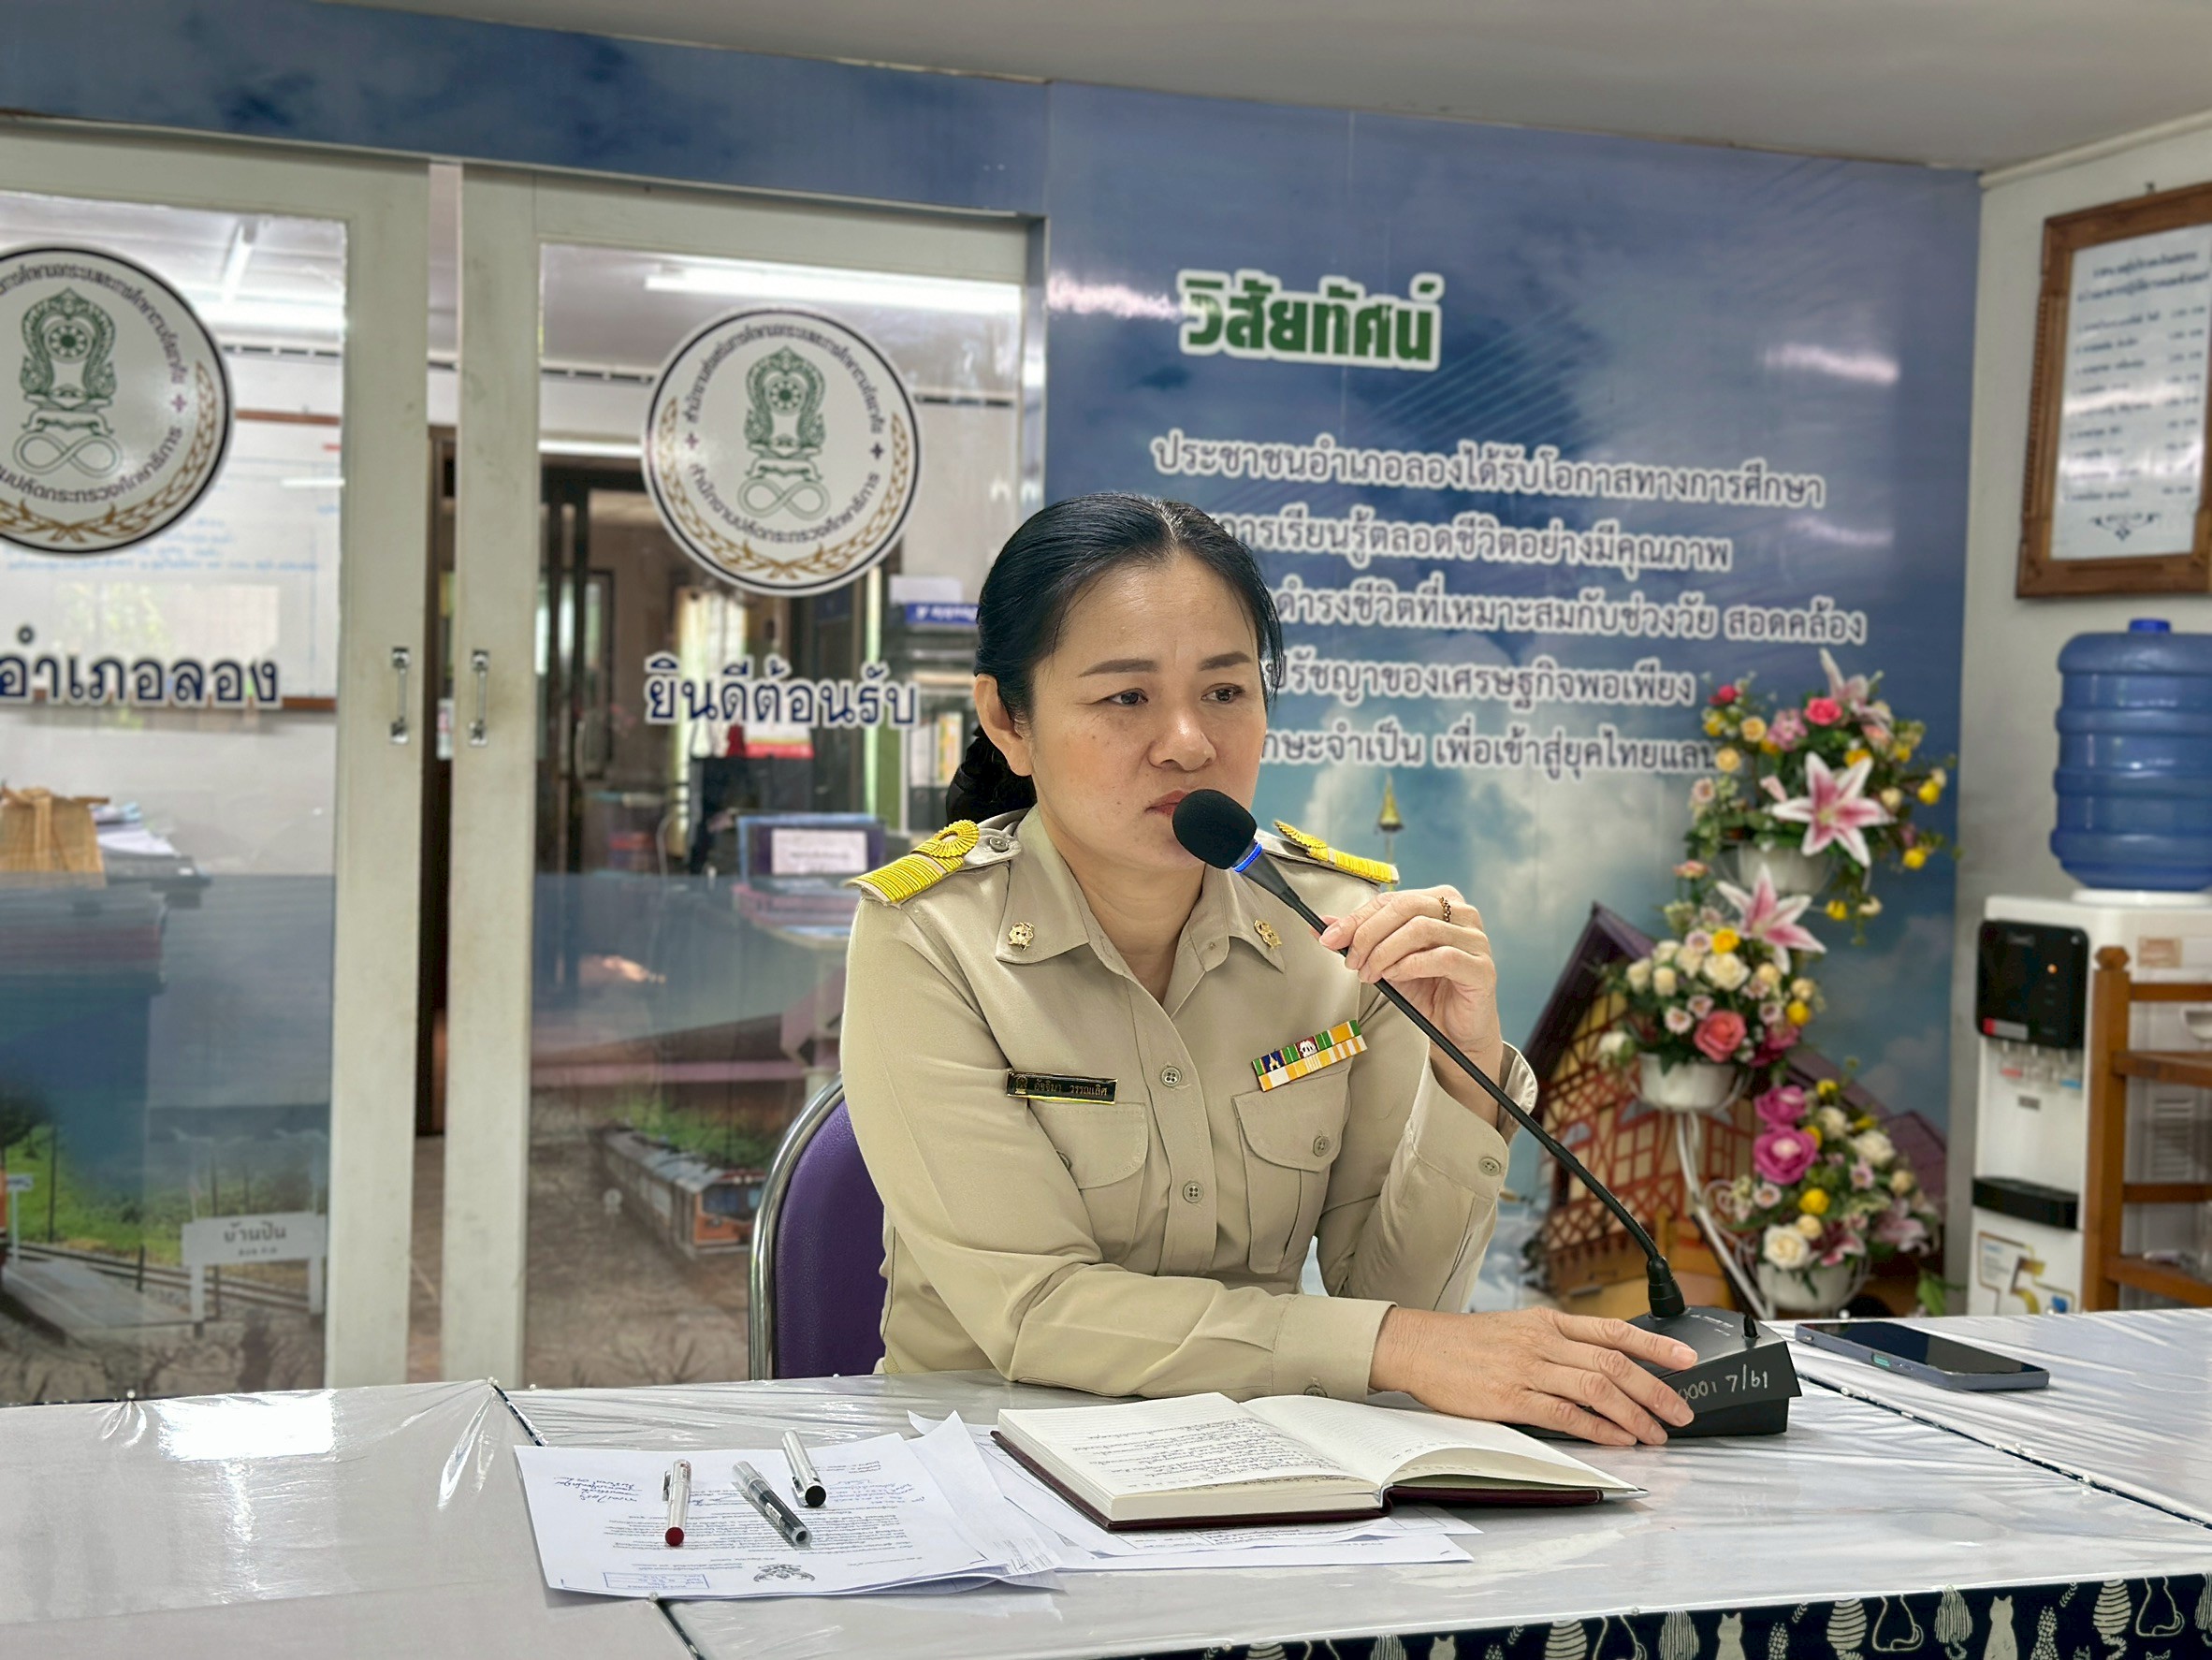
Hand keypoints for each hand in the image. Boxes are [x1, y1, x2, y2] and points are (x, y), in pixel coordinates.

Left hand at [1318, 885, 1503, 1092]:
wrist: (1455, 1031)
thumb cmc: (1427, 990)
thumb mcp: (1387, 960)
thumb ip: (1359, 939)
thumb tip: (1321, 923)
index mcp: (1441, 901)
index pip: (1392, 900)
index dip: (1357, 918)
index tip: (1329, 936)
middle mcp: (1463, 913)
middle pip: (1406, 908)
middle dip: (1368, 934)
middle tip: (1351, 959)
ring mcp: (1476, 939)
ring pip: (1421, 929)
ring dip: (1385, 952)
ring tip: (1370, 973)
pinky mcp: (1482, 968)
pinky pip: (1442, 957)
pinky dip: (1410, 965)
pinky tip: (1396, 977)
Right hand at [1368, 1306, 1696, 1446]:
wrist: (1416, 1346)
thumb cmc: (1465, 1343)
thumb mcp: (1516, 1328)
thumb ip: (1556, 1342)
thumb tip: (1601, 1363)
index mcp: (1547, 1321)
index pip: (1613, 1330)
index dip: (1655, 1345)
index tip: (1688, 1359)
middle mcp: (1543, 1341)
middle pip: (1613, 1363)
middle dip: (1656, 1390)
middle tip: (1682, 1413)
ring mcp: (1527, 1368)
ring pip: (1596, 1388)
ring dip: (1634, 1414)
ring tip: (1655, 1434)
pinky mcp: (1510, 1397)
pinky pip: (1565, 1415)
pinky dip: (1597, 1429)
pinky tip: (1617, 1439)